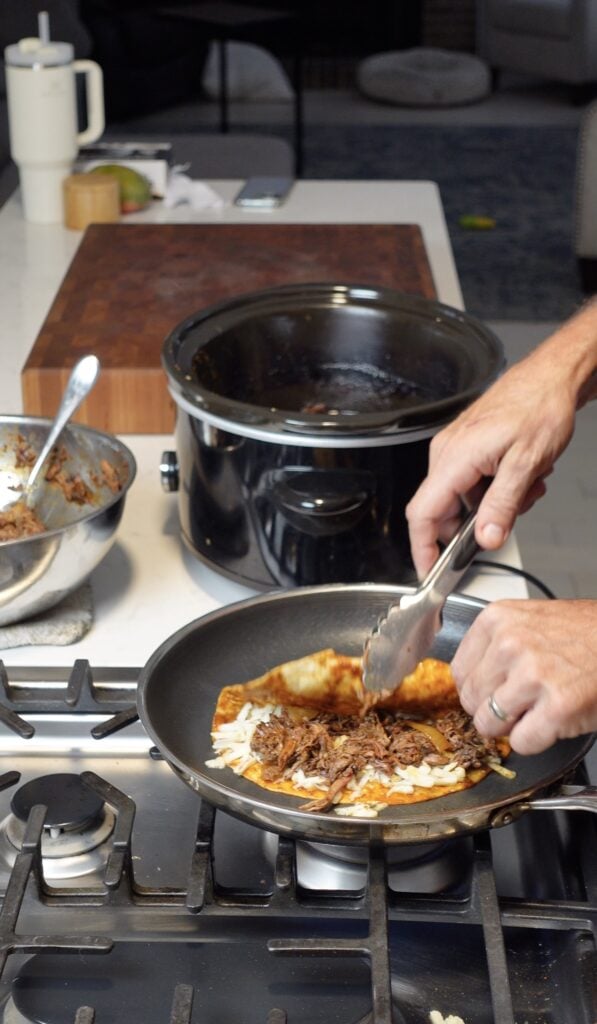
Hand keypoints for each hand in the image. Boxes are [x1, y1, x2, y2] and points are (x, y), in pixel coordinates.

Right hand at [406, 345, 576, 577]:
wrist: (553, 377)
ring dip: (492, 504)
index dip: (423, 549)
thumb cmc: (540, 406)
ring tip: (526, 488)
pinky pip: (470, 481)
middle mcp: (447, 452)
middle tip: (508, 520)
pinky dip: (495, 488)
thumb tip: (486, 539)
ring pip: (462, 497)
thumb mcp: (526, 464)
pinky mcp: (467, 446)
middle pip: (442, 509)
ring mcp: (455, 448)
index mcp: (454, 457)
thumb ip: (503, 506)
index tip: (429, 572)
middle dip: (475, 524)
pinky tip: (521, 476)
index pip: (422, 514)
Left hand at [452, 599, 596, 753]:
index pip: (459, 671)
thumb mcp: (531, 619)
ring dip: (511, 727)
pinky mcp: (557, 708)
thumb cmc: (587, 633)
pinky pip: (522, 742)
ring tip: (535, 711)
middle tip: (518, 705)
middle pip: (471, 700)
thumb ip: (496, 643)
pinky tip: (552, 721)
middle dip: (491, 710)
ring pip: (489, 724)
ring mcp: (532, 676)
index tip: (492, 692)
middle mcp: (510, 644)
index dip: (477, 689)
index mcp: (498, 619)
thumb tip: (469, 680)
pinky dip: (535, 741)